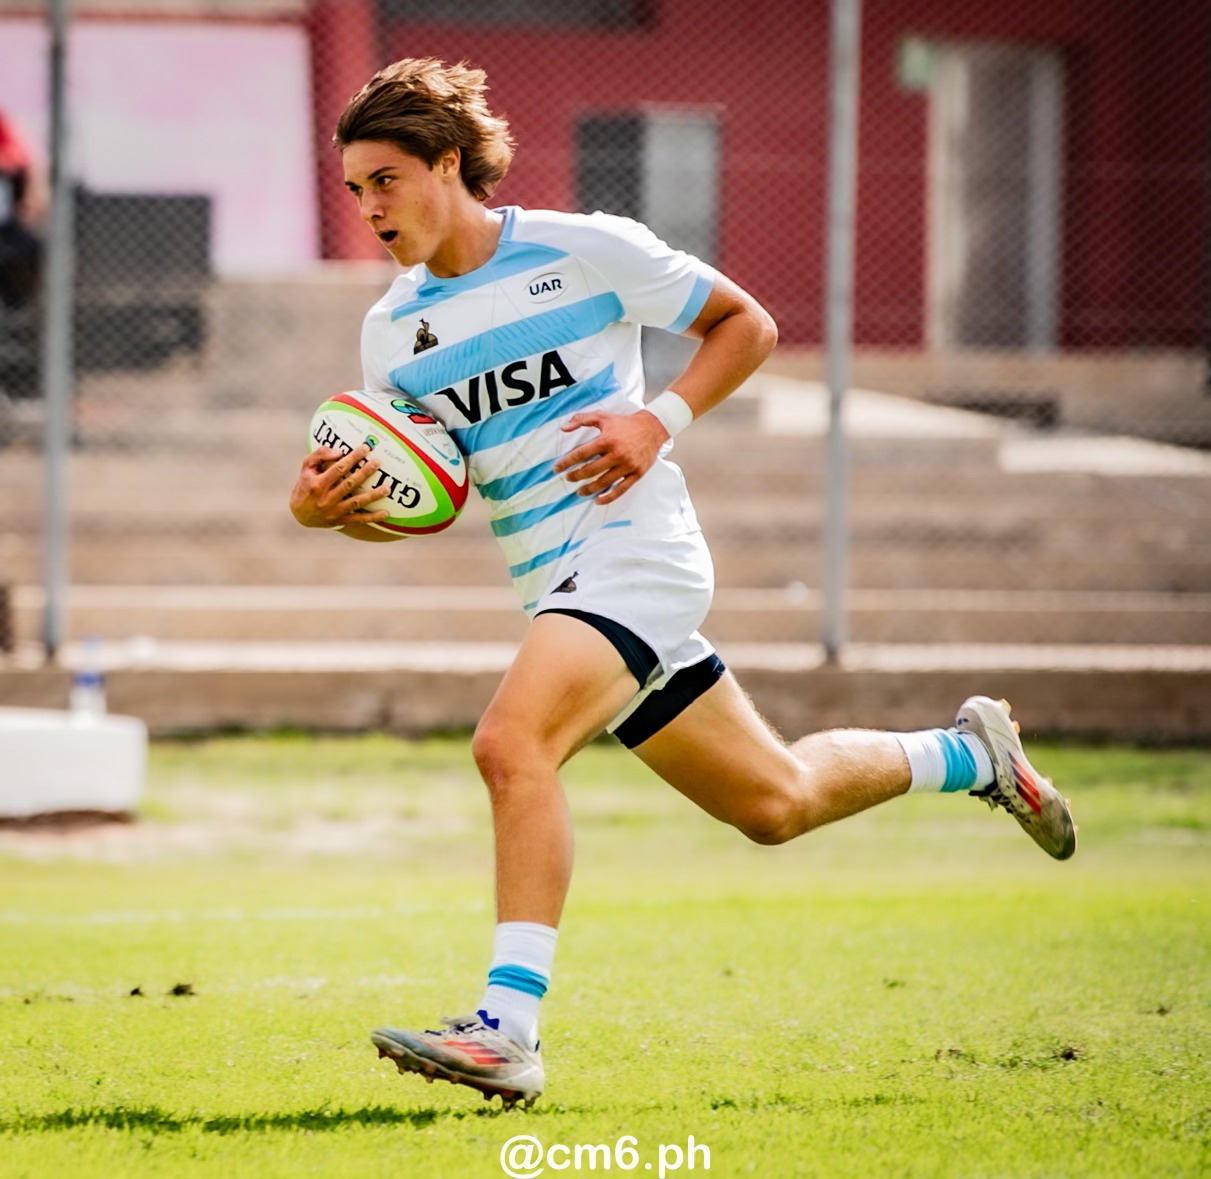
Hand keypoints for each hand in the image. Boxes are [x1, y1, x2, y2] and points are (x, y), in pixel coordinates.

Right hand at [289, 443, 389, 528]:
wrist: (300, 514)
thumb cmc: (305, 484)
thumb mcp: (307, 467)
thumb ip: (320, 455)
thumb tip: (339, 451)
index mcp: (317, 484)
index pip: (338, 469)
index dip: (353, 458)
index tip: (366, 448)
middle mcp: (325, 499)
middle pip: (349, 484)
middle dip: (365, 473)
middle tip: (378, 463)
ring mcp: (333, 511)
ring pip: (356, 503)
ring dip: (373, 496)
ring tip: (387, 488)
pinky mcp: (340, 521)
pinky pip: (358, 520)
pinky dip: (372, 517)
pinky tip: (386, 512)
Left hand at [554, 409, 668, 504]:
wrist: (653, 428)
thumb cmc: (625, 423)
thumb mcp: (603, 416)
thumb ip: (582, 419)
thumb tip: (563, 428)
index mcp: (607, 440)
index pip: (581, 454)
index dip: (567, 462)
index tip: (557, 468)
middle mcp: (617, 454)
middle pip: (590, 470)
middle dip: (576, 476)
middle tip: (568, 479)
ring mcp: (627, 466)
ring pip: (603, 482)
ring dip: (588, 489)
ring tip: (579, 492)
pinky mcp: (636, 474)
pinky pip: (621, 489)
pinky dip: (608, 497)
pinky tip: (598, 500)